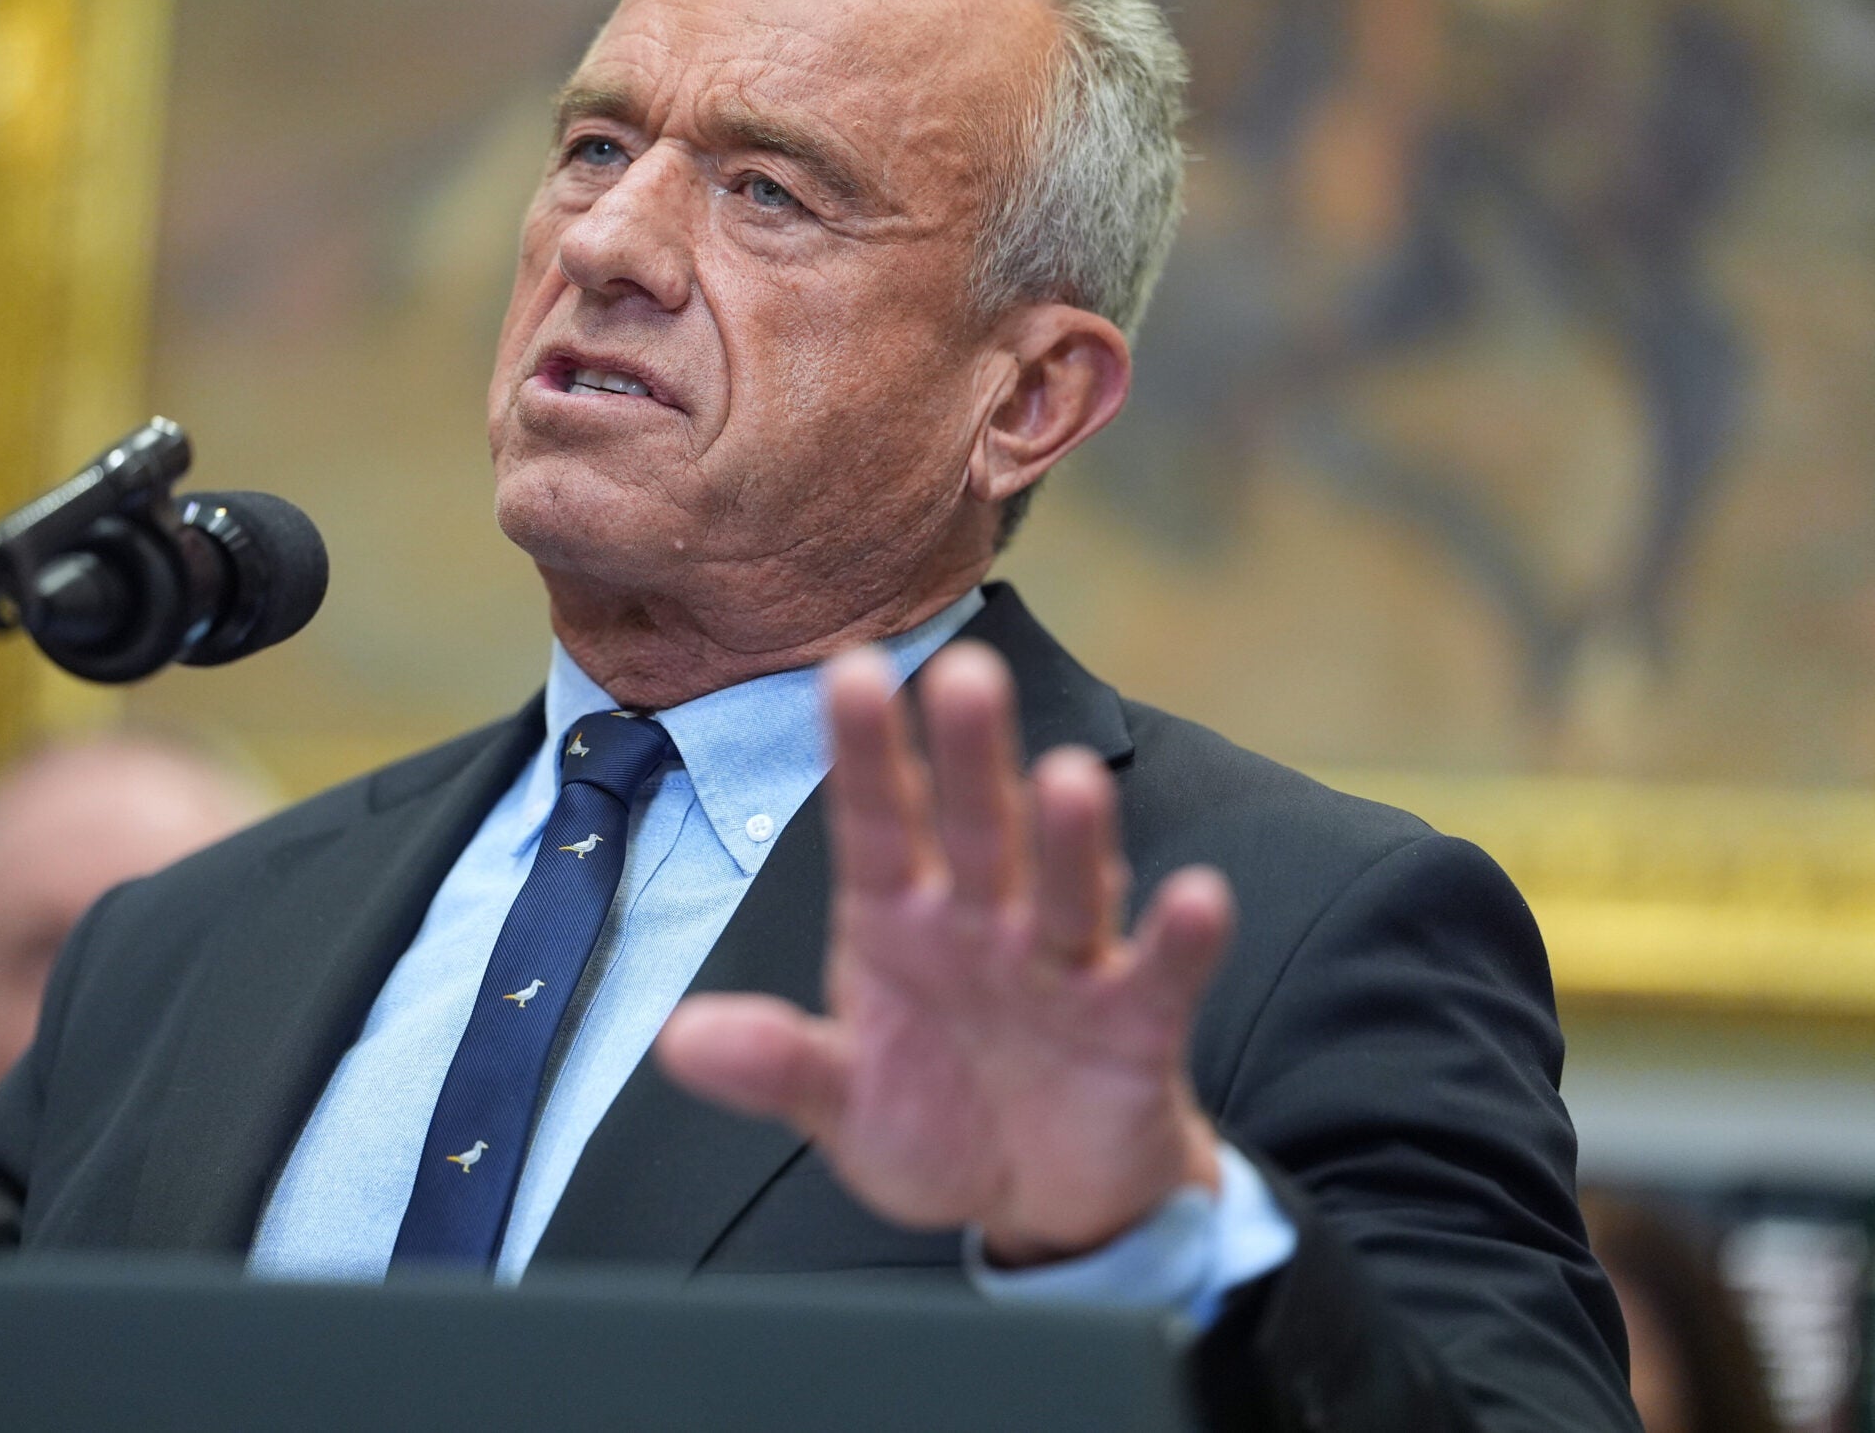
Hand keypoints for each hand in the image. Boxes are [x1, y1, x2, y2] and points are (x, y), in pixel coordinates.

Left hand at [655, 641, 1235, 1264]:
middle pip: (975, 828)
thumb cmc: (939, 1122)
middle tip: (965, 673)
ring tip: (1068, 779)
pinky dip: (1181, 939)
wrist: (1044, 1203)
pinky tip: (1196, 898)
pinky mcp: (1137, 1019)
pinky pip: (1160, 972)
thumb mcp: (842, 1104)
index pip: (876, 824)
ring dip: (1069, 837)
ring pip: (1065, 886)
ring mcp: (1061, 963)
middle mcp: (981, 921)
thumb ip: (776, 1065)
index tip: (850, 672)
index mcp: (898, 922)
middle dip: (970, 757)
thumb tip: (677, 1040)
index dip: (865, 754)